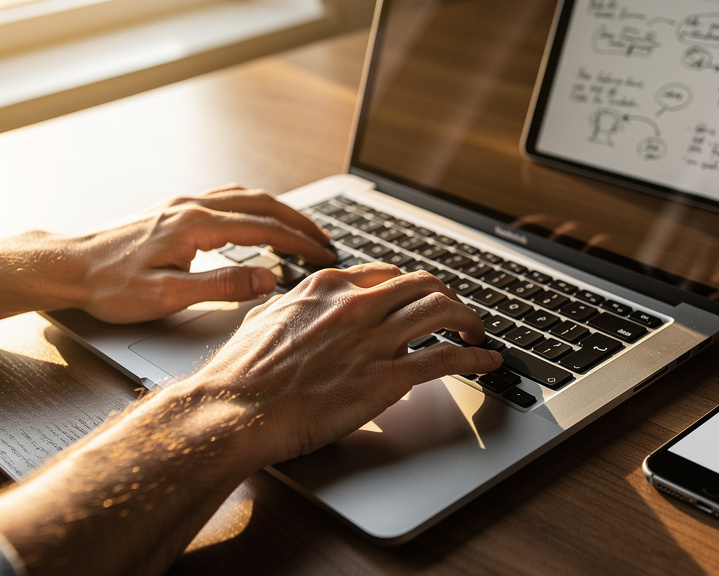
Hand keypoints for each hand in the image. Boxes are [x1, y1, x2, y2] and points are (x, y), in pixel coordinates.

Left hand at [70, 184, 336, 322]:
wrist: (67, 266)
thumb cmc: (109, 285)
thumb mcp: (168, 296)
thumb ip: (222, 286)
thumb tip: (267, 278)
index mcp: (197, 227)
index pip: (265, 230)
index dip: (301, 243)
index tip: (325, 255)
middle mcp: (193, 207)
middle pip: (263, 205)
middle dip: (300, 222)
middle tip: (326, 241)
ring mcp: (184, 204)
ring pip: (247, 197)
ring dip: (280, 211)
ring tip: (301, 229)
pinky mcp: (175, 209)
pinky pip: (228, 197)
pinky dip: (256, 206)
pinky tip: (258, 218)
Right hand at [190, 263, 502, 465]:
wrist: (232, 410)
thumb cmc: (240, 375)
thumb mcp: (267, 321)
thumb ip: (297, 309)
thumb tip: (309, 312)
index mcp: (326, 287)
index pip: (388, 274)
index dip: (412, 289)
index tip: (421, 301)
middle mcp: (355, 304)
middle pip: (424, 284)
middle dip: (449, 297)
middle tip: (458, 316)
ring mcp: (371, 339)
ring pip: (442, 310)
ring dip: (470, 320)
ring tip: (478, 334)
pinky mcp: (384, 377)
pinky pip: (445, 358)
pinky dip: (474, 358)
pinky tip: (486, 362)